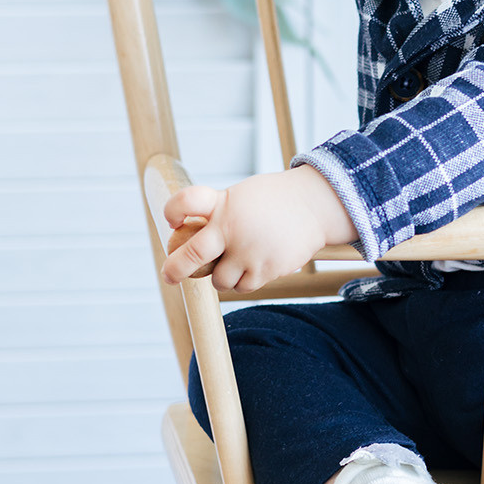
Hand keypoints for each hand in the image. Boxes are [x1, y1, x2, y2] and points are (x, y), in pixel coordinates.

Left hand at [160, 165, 356, 290]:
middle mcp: (232, 229)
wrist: (313, 206)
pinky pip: (243, 287)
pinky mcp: (266, 270)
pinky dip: (244, 281)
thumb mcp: (241, 197)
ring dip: (222, 276)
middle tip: (169, 275)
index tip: (172, 222)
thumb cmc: (272, 201)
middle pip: (192, 254)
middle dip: (176, 269)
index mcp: (223, 204)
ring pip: (219, 281)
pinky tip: (253, 266)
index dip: (172, 213)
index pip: (185, 203)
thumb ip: (218, 215)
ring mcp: (249, 252)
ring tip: (234, 263)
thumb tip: (192, 242)